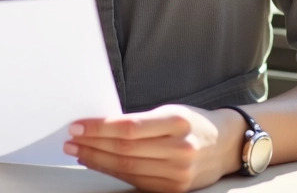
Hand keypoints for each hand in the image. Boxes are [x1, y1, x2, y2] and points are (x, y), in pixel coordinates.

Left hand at [64, 105, 243, 192]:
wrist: (226, 145)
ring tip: (78, 151)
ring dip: (97, 160)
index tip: (77, 126)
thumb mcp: (170, 111)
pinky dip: (113, 172)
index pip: (129, 128)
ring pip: (127, 168)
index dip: (99, 128)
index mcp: (178, 122)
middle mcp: (180, 149)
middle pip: (125, 150)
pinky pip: (136, 181)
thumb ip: (140, 121)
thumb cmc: (193, 123)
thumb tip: (100, 126)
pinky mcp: (174, 189)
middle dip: (92, 144)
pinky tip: (99, 163)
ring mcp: (178, 173)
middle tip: (71, 140)